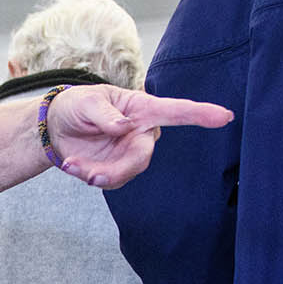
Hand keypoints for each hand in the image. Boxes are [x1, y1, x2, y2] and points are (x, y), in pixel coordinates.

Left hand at [45, 86, 233, 190]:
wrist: (57, 127)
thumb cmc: (78, 105)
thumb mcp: (87, 102)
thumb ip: (106, 114)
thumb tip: (124, 127)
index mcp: (142, 109)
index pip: (177, 112)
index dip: (201, 114)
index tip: (225, 116)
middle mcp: (141, 133)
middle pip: (143, 157)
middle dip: (119, 169)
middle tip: (92, 176)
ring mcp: (130, 153)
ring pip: (127, 174)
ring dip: (100, 176)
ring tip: (74, 166)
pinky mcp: (116, 169)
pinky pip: (110, 181)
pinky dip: (88, 176)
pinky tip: (72, 166)